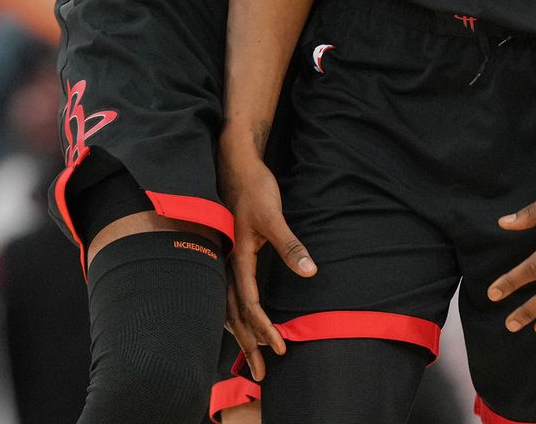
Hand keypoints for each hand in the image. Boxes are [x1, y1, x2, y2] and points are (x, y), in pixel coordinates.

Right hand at [220, 141, 313, 376]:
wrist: (235, 165)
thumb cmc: (254, 189)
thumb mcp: (274, 215)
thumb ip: (290, 245)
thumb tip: (310, 272)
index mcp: (238, 256)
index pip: (250, 302)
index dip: (264, 327)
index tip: (280, 346)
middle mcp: (228, 262)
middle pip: (234, 313)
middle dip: (249, 342)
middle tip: (261, 371)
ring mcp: (226, 259)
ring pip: (229, 306)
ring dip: (241, 333)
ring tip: (252, 357)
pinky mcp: (230, 254)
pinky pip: (229, 294)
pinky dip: (235, 315)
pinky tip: (242, 324)